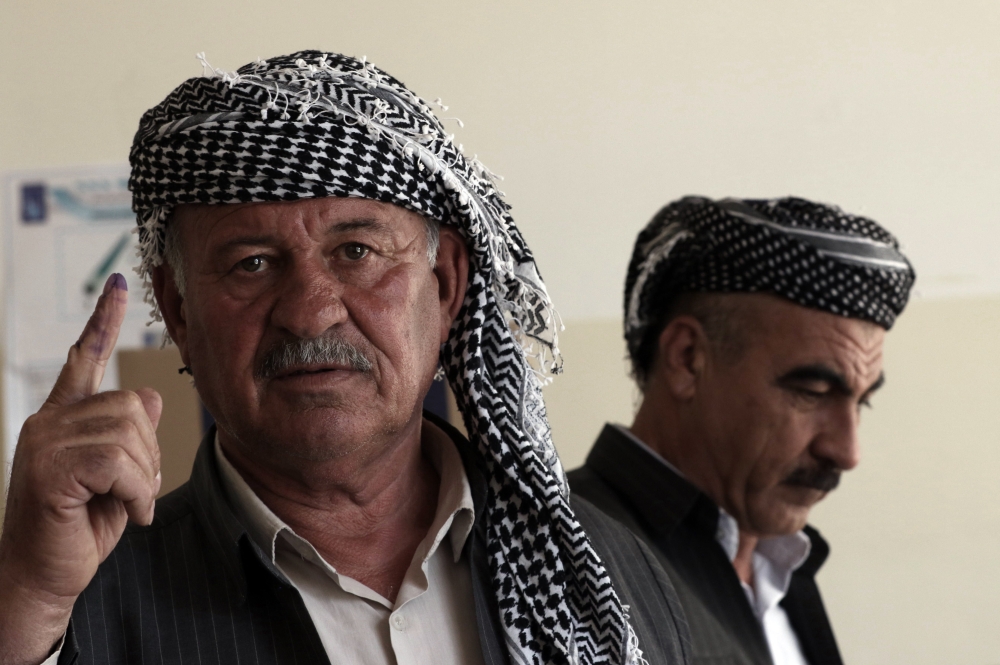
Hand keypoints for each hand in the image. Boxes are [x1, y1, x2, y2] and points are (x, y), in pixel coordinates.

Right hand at [0, 273, 161, 664]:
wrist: (45, 577)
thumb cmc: (81, 529)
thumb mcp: (118, 477)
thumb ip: (130, 437)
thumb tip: (152, 398)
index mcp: (63, 417)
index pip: (85, 357)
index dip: (103, 320)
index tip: (119, 285)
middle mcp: (49, 420)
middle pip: (134, 406)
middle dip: (150, 453)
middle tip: (134, 491)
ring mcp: (44, 441)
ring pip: (130, 434)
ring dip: (144, 478)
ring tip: (126, 505)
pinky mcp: (49, 467)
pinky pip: (119, 462)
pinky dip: (136, 493)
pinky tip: (127, 515)